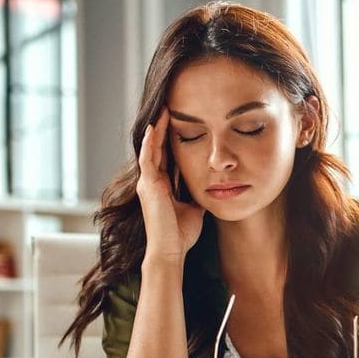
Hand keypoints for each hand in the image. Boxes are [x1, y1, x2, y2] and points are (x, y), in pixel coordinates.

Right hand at [137, 106, 205, 262]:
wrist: (170, 250)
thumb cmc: (180, 234)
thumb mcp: (194, 209)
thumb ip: (197, 196)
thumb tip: (211, 188)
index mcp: (162, 186)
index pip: (166, 156)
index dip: (170, 139)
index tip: (179, 122)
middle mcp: (152, 182)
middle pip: (156, 148)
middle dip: (162, 128)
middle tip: (169, 107)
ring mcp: (148, 183)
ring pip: (150, 149)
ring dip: (156, 129)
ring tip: (163, 110)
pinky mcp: (148, 186)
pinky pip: (147, 159)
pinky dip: (149, 143)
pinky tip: (153, 128)